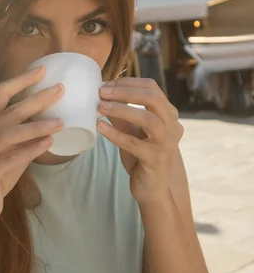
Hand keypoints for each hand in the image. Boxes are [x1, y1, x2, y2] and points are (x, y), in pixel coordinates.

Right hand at [0, 67, 63, 227]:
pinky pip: (10, 157)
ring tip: (61, 121)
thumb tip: (54, 118)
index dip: (20, 81)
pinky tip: (49, 143)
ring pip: (9, 133)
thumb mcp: (12, 152)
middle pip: (9, 111)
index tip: (43, 70)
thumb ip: (25, 137)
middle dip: (37, 99)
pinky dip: (31, 149)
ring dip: (37, 125)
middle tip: (60, 89)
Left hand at [98, 78, 183, 206]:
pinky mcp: (156, 159)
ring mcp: (167, 142)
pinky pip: (134, 143)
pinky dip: (115, 133)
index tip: (106, 84)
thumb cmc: (141, 156)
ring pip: (147, 119)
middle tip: (102, 92)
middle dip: (125, 92)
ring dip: (121, 109)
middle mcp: (173, 125)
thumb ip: (120, 114)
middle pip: (152, 98)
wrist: (152, 189)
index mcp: (168, 114)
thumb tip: (102, 95)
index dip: (128, 83)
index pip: (151, 88)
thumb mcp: (130, 130)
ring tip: (100, 107)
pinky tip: (100, 127)